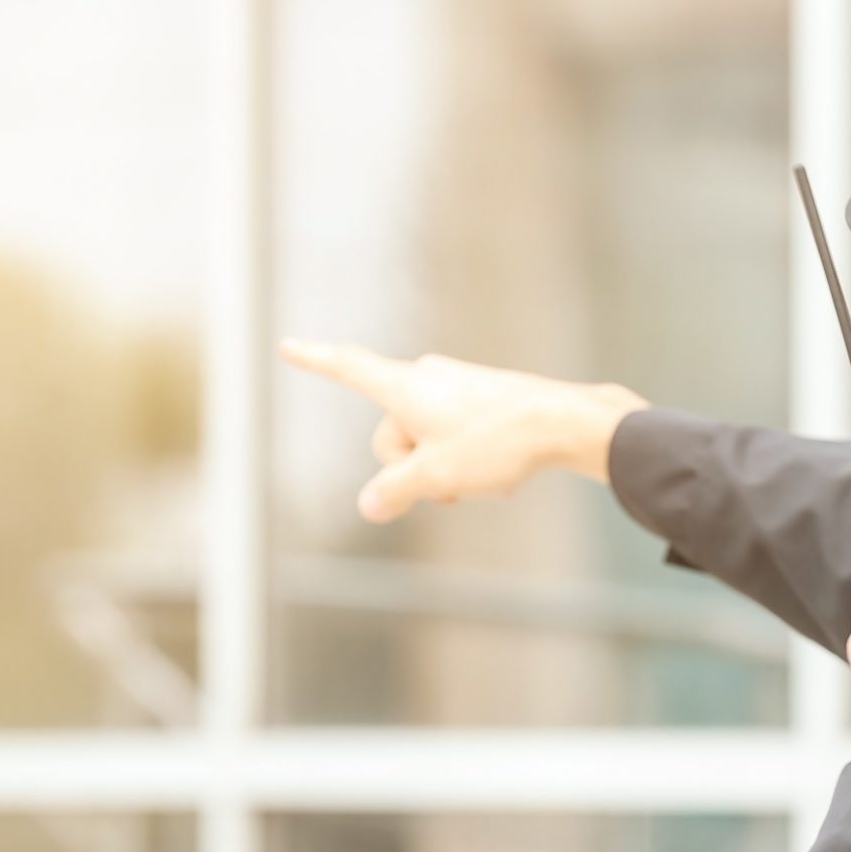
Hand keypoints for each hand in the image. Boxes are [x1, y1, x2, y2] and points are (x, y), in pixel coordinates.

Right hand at [278, 339, 646, 521]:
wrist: (564, 423)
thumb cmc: (497, 443)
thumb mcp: (436, 476)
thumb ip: (394, 491)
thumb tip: (369, 506)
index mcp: (404, 387)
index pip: (348, 368)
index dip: (315, 361)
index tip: (286, 346)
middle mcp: (426, 377)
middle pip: (391, 432)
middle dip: (411, 468)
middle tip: (447, 492)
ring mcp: (457, 384)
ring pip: (428, 438)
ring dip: (444, 470)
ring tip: (481, 484)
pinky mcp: (484, 396)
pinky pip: (458, 434)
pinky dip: (468, 460)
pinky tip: (501, 480)